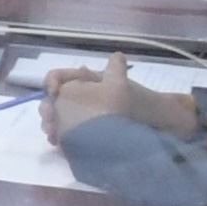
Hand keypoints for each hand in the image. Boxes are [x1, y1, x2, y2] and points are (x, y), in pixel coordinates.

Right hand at [44, 68, 191, 141]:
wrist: (157, 129)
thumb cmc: (141, 105)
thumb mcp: (125, 86)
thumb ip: (112, 71)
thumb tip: (90, 64)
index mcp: (89, 81)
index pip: (59, 77)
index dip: (52, 83)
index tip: (55, 93)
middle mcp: (82, 97)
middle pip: (53, 99)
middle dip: (49, 107)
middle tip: (50, 119)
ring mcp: (80, 116)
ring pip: (55, 117)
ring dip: (50, 123)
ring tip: (54, 133)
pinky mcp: (82, 135)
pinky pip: (63, 133)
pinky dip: (57, 136)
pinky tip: (58, 141)